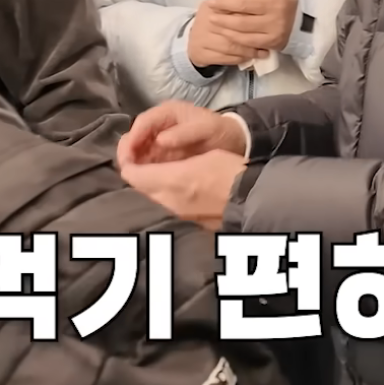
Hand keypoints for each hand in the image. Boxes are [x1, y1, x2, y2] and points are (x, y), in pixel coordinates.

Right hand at [117, 100, 249, 166]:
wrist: (234, 141)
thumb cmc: (219, 130)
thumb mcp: (206, 128)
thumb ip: (184, 133)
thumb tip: (160, 140)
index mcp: (167, 113)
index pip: (143, 122)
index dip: (134, 138)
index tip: (130, 155)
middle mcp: (158, 125)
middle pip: (134, 136)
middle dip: (128, 151)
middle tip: (127, 169)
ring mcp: (158, 140)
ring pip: (137, 150)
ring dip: (132, 162)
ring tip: (132, 177)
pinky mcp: (162, 155)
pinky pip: (146, 161)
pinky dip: (141, 169)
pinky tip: (141, 180)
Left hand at [121, 149, 247, 228]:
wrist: (255, 199)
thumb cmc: (230, 171)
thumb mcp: (201, 156)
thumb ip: (171, 164)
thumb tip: (153, 171)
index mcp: (171, 181)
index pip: (131, 174)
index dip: (128, 162)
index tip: (134, 156)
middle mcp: (168, 203)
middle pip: (137, 190)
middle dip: (138, 178)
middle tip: (147, 166)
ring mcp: (177, 219)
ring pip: (150, 203)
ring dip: (150, 192)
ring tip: (162, 181)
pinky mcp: (187, 228)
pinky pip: (165, 214)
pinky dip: (164, 205)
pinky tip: (177, 197)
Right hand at [186, 0, 261, 67]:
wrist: (192, 39)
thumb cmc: (214, 22)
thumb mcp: (222, 9)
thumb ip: (237, 8)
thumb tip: (262, 12)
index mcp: (211, 5)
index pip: (233, 10)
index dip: (251, 18)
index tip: (266, 23)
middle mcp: (205, 21)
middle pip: (232, 29)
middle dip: (252, 36)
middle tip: (268, 41)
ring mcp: (201, 38)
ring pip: (229, 46)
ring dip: (248, 50)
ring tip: (262, 52)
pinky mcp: (200, 53)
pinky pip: (224, 58)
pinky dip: (239, 59)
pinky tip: (249, 58)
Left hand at [204, 0, 299, 53]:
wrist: (305, 23)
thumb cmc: (283, 2)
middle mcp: (277, 7)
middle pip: (242, 4)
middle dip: (222, 4)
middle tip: (211, 4)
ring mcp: (275, 26)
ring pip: (241, 24)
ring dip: (223, 21)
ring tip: (212, 19)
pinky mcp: (272, 41)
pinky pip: (246, 40)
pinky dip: (232, 36)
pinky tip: (224, 32)